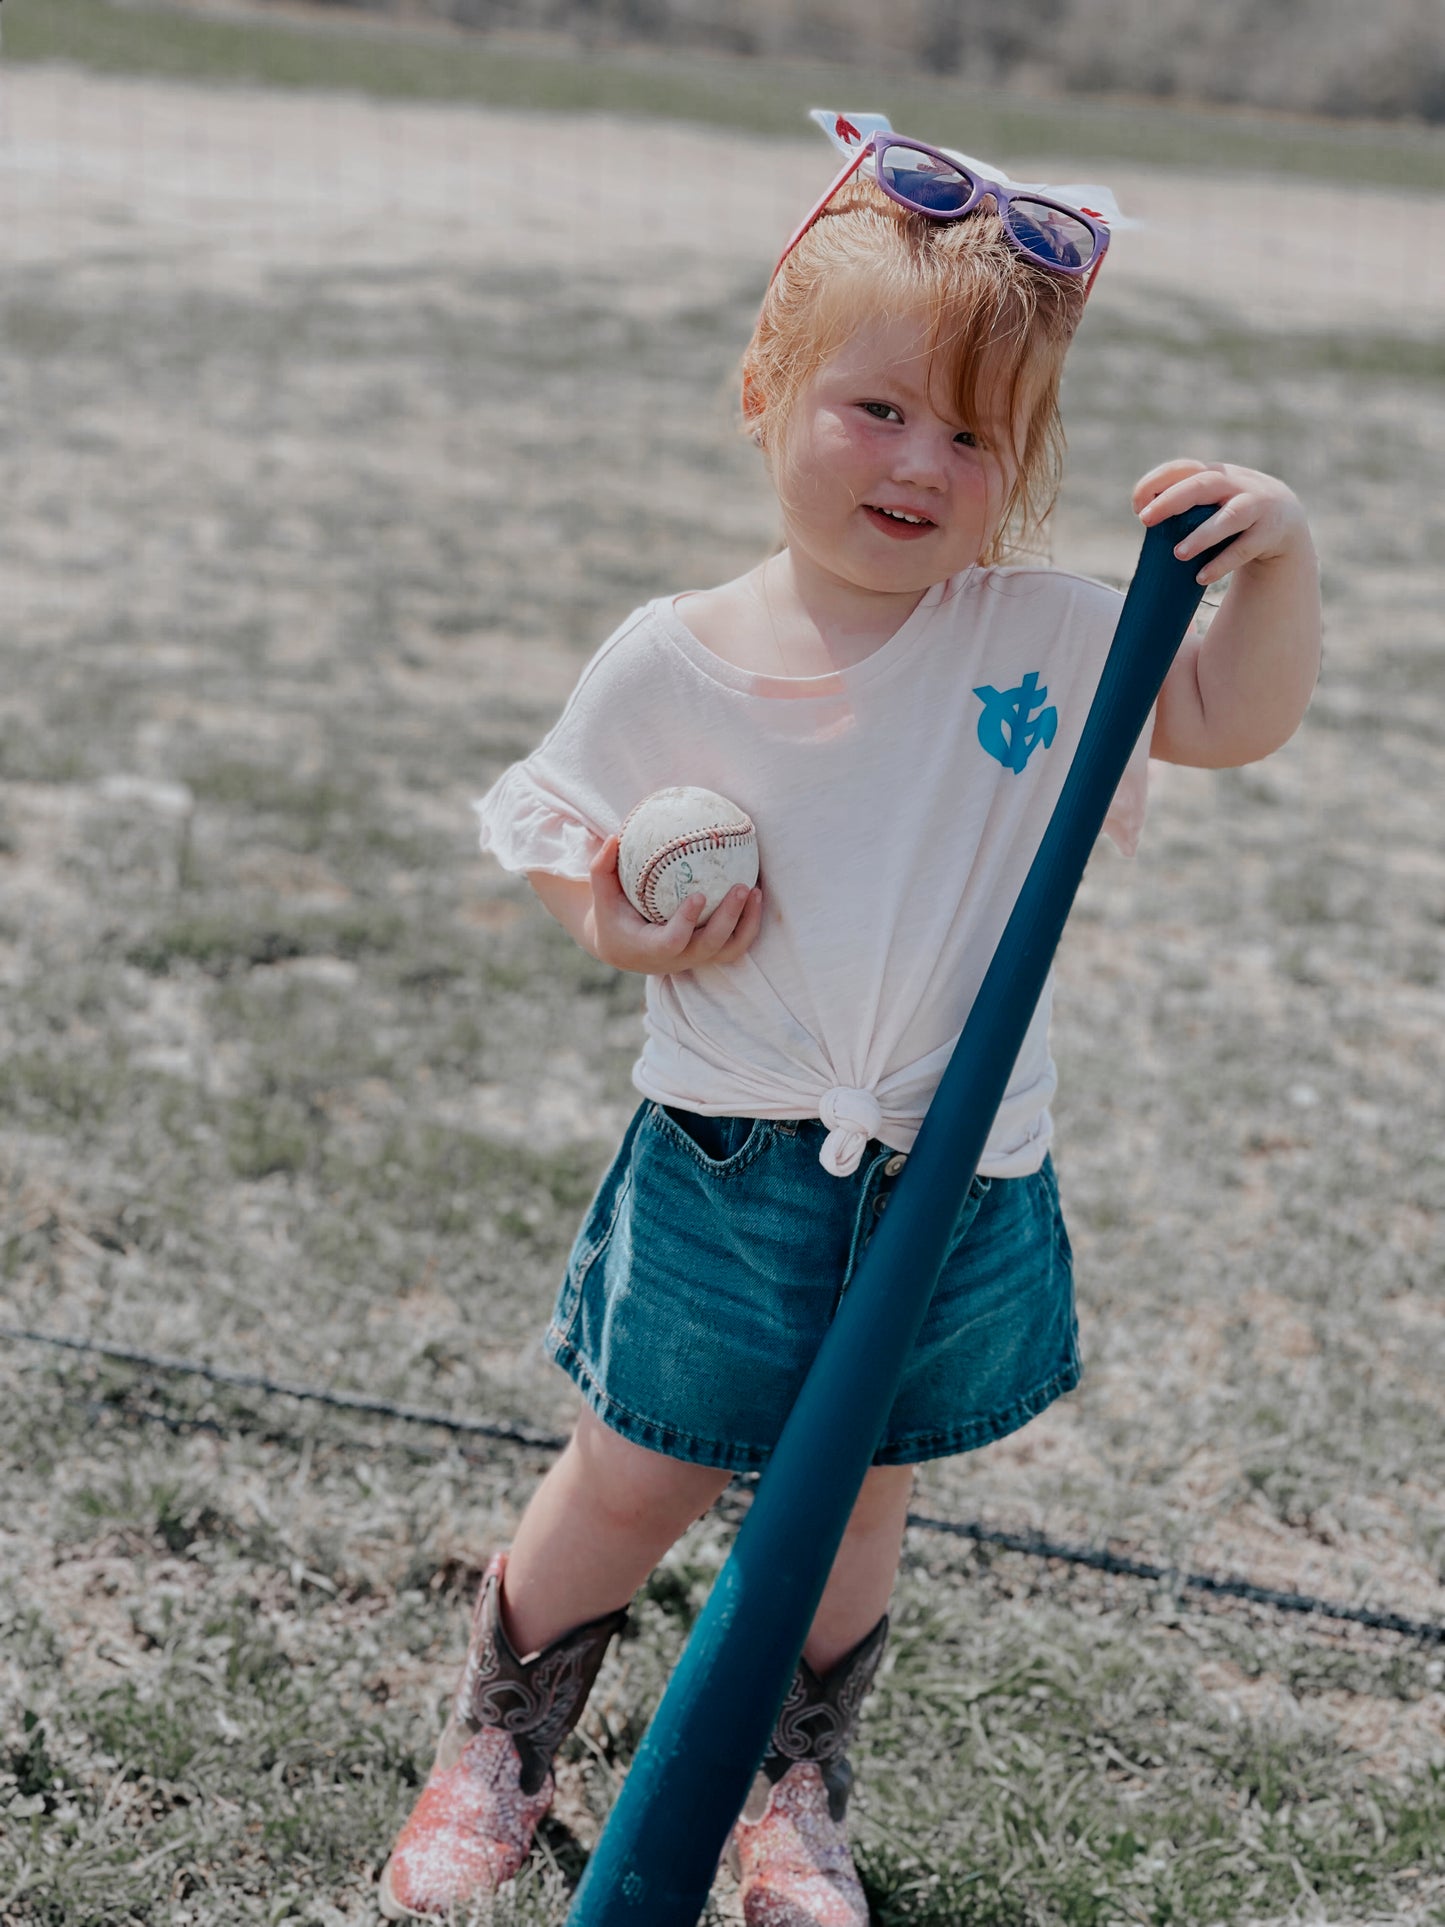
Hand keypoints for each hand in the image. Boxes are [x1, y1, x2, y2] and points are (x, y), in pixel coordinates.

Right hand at [585, 834, 763, 975]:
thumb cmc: (613, 916)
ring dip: (747, 923)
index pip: (673, 941)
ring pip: (730, 949)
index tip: (699, 895)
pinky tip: (757, 893)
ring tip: (756, 890)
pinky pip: (736, 943)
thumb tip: (614, 836)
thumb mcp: (601, 895)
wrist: (625, 949)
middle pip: (710, 946)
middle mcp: (677, 959)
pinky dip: (750, 922)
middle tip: (740, 886)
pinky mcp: (709, 954)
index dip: (687, 922)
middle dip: (729, 918)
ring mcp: (696, 958)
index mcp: (650, 949)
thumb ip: (602, 868)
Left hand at [1132, 458, 1314, 586]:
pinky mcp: (1270, 532)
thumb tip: (1143, 518)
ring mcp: (1257, 506)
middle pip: (1203, 485)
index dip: (1157, 481)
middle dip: (1172, 500)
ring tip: (1178, 554)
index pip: (1182, 468)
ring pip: (1230, 517)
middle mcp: (1237, 484)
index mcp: (1215, 474)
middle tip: (1146, 520)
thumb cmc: (1230, 512)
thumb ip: (1185, 503)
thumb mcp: (1211, 500)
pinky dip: (1223, 562)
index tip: (1136, 506)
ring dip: (1203, 534)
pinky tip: (1201, 577)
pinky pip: (1245, 548)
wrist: (1284, 521)